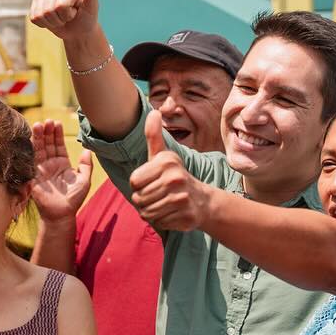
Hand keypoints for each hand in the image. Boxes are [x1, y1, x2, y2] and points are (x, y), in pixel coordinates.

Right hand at [30, 0, 103, 43]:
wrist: (78, 29)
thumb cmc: (86, 17)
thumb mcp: (91, 7)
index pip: (60, 5)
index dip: (68, 14)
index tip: (76, 12)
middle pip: (49, 10)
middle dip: (60, 19)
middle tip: (68, 17)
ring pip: (40, 14)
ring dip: (52, 22)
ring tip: (61, 18)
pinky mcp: (35, 0)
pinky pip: (34, 18)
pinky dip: (44, 24)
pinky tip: (52, 18)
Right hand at [30, 120, 93, 221]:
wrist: (61, 214)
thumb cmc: (74, 199)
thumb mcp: (84, 181)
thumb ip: (86, 165)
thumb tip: (87, 151)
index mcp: (62, 164)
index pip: (58, 145)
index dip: (57, 134)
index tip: (56, 123)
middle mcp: (51, 164)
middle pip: (47, 144)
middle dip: (47, 132)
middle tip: (47, 121)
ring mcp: (42, 169)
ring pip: (39, 149)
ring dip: (38, 137)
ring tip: (38, 125)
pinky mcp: (34, 176)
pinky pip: (32, 160)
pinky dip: (31, 149)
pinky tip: (31, 139)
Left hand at [130, 110, 210, 229]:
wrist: (202, 200)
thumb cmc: (174, 176)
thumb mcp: (162, 155)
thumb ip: (153, 136)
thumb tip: (153, 112)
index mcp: (166, 162)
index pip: (133, 182)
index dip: (138, 185)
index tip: (151, 182)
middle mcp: (175, 178)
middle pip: (138, 198)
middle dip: (144, 200)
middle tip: (158, 195)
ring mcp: (182, 198)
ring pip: (147, 212)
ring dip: (151, 211)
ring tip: (163, 203)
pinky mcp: (186, 216)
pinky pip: (159, 222)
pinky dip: (161, 220)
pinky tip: (171, 213)